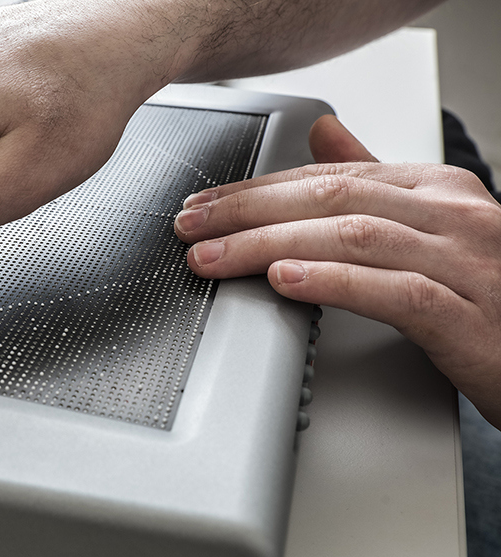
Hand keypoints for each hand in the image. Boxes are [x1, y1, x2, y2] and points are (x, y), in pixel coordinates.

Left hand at [175, 115, 500, 427]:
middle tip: (191, 229)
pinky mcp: (469, 318)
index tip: (205, 206)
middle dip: (248, 213)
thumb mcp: (431, 223)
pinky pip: (393, 293)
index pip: (330, 177)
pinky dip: (333, 282)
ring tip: (214, 258)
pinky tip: (286, 280)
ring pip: (351, 238)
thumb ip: (375, 179)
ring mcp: (465, 263)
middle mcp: (452, 215)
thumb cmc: (485, 293)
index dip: (257, 191)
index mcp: (437, 189)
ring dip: (268, 246)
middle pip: (331, 200)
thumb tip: (324, 131)